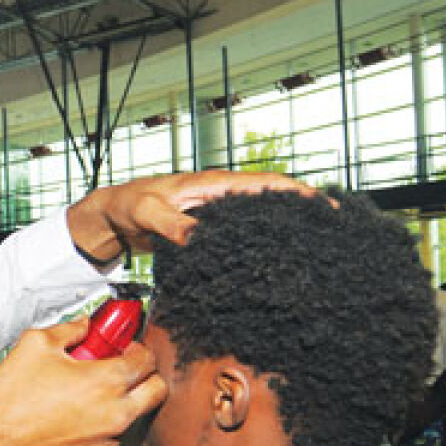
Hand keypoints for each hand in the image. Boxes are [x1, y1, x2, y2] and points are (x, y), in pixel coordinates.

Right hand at [0, 318, 165, 445]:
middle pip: (157, 391)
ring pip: (134, 416)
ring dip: (122, 401)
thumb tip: (84, 325)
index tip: (123, 345)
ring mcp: (106, 440)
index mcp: (106, 382)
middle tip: (121, 366)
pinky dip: (101, 424)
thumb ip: (70, 329)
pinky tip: (74, 414)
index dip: (136, 347)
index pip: (147, 360)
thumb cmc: (9, 398)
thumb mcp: (36, 344)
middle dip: (145, 375)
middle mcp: (114, 414)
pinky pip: (110, 437)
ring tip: (88, 392)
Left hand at [67, 171, 315, 261]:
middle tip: (334, 232)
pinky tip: (269, 262)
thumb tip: (199, 238)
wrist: (112, 216)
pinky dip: (258, 244)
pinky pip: (240, 235)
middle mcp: (220, 196)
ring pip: (258, 219)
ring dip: (283, 229)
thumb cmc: (129, 205)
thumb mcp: (148, 212)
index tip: (327, 206)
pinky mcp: (207, 230)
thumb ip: (172, 223)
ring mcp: (215, 213)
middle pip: (271, 200)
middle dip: (302, 211)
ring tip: (313, 249)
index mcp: (214, 184)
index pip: (266, 184)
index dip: (298, 192)